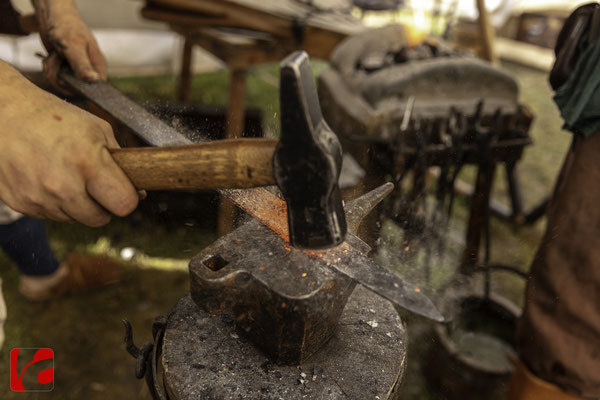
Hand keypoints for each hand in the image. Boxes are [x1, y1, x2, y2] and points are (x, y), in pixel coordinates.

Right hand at [0, 61, 137, 225]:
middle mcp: (62, 185)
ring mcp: (39, 197)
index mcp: (87, 162)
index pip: (124, 205)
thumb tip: (138, 193)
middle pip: (101, 219)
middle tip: (95, 183)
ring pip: (76, 219)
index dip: (127, 198)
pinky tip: (47, 177)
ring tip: (67, 174)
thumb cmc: (54, 118)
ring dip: (78, 204)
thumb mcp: (96, 129)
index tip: (123, 189)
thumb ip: (121, 161)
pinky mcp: (22, 204)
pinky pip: (51, 215)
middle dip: (103, 204)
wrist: (2, 113)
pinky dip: (55, 202)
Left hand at [33, 0, 105, 88]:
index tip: (67, 81)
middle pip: (76, 88)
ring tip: (53, 56)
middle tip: (56, 60)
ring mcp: (76, 71)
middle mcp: (89, 70)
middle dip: (60, 76)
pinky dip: (49, 68)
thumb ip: (83, 65)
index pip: (95, 89)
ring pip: (62, 83)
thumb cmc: (67, 28)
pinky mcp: (65, 69)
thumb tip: (95, 80)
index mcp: (98, 66)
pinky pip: (56, 78)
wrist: (52, 17)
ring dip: (52, 70)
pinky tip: (50, 57)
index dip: (82, 89)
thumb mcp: (74, 48)